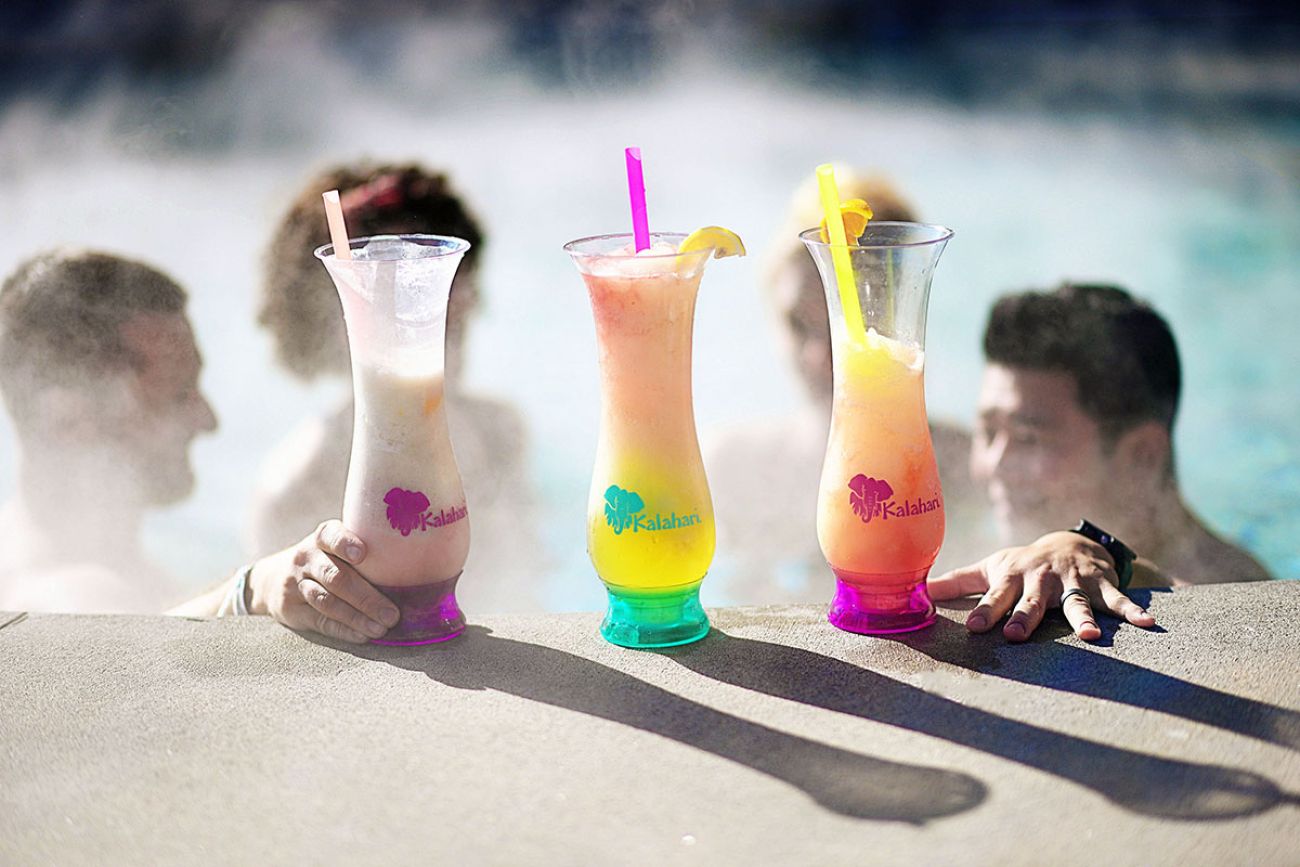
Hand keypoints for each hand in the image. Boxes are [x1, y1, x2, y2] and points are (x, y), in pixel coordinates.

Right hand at [248, 520, 399, 643]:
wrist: (274, 578)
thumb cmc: (326, 559)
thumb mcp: (337, 546)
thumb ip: (368, 550)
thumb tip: (418, 564)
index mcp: (322, 537)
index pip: (330, 535)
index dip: (344, 543)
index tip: (361, 554)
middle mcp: (307, 557)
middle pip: (336, 577)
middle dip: (366, 597)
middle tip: (392, 614)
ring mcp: (296, 584)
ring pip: (327, 601)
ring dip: (356, 618)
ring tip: (381, 628)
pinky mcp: (292, 609)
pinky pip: (320, 621)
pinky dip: (343, 629)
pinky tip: (362, 635)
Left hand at [928, 531, 1155, 641]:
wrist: (1069, 543)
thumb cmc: (1022, 565)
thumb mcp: (989, 569)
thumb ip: (956, 583)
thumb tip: (916, 592)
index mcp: (1011, 578)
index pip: (994, 597)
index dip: (985, 612)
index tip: (974, 630)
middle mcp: (1041, 580)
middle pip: (1032, 602)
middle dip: (1025, 617)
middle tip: (1018, 636)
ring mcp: (1072, 582)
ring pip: (1076, 603)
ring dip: (1083, 618)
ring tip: (1091, 636)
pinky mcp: (1100, 583)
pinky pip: (1117, 599)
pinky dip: (1132, 611)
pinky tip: (1148, 624)